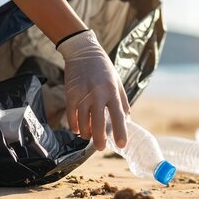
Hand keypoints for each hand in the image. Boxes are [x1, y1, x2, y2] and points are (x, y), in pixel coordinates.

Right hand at [57, 30, 129, 149]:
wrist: (83, 51)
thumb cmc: (104, 68)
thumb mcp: (118, 82)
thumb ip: (123, 101)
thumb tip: (128, 119)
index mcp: (112, 91)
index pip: (118, 116)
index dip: (120, 132)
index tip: (122, 144)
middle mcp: (98, 94)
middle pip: (98, 123)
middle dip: (100, 139)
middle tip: (102, 147)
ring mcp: (83, 95)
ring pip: (83, 122)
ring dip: (86, 133)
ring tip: (89, 136)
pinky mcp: (70, 94)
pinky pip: (71, 115)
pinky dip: (75, 125)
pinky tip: (78, 130)